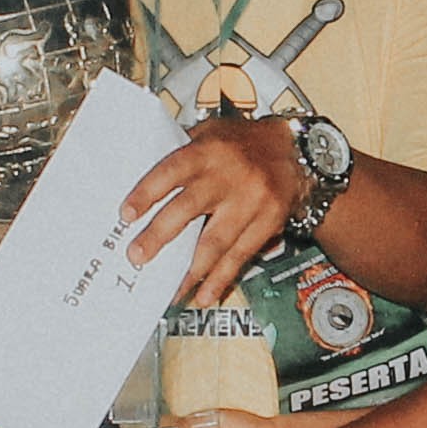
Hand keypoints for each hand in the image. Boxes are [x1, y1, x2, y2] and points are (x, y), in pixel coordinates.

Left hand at [123, 116, 302, 305]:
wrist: (299, 152)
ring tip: (170, 291)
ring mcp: (251, 202)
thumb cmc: (245, 142)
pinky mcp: (267, 223)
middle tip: (137, 256)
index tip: (127, 214)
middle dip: (160, 236)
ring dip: (190, 270)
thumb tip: (143, 181)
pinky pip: (241, 255)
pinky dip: (221, 278)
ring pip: (215, 241)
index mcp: (210, 151)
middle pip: (189, 209)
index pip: (172, 171)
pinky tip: (205, 295)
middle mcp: (229, 176)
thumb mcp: (212, 132)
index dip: (148, 192)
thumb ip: (182, 153)